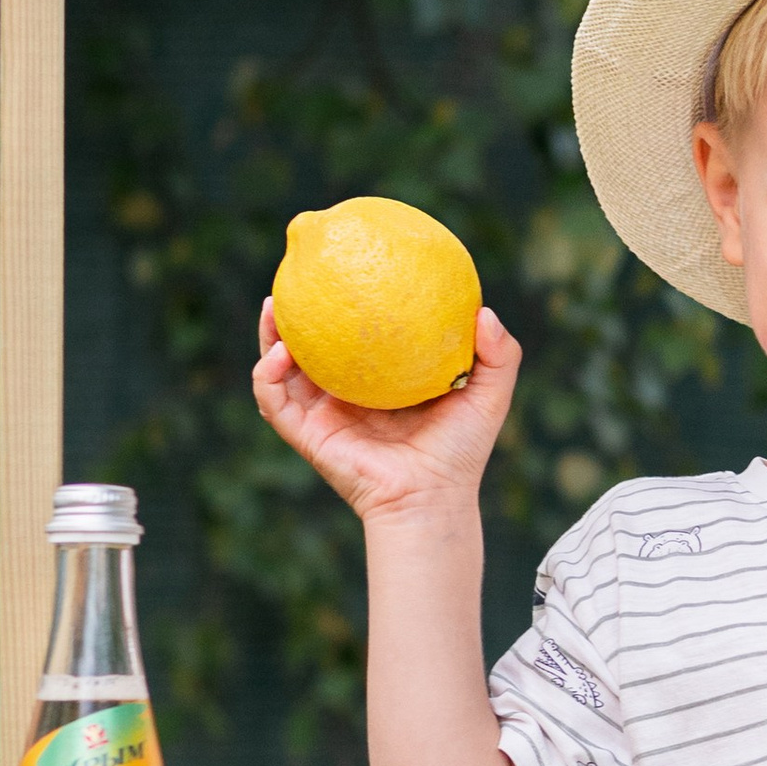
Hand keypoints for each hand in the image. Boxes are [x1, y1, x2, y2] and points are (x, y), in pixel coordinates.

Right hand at [253, 299, 519, 522]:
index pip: (358, 335)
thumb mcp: (489, 394)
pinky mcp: (307, 434)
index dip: (349, 304)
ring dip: (269, 337)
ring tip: (272, 307)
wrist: (432, 499)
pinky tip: (278, 353)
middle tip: (296, 274)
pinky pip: (274, 400)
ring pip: (281, 369)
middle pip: (311, 345)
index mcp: (381, 380)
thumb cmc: (461, 451)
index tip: (347, 267)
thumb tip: (483, 310)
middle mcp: (348, 393)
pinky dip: (267, 376)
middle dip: (297, 312)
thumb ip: (499, 352)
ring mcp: (323, 413)